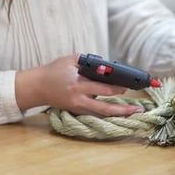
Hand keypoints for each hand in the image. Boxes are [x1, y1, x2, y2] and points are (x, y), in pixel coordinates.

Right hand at [15, 54, 142, 116]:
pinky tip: (120, 114)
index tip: (129, 86)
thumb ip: (89, 62)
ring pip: (102, 114)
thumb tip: (107, 67)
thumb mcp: (70, 60)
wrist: (37, 87)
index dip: (117, 88)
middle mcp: (79, 98)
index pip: (102, 88)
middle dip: (123, 107)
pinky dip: (108, 114)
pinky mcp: (77, 111)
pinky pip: (95, 114)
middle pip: (105, 107)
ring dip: (119, 114)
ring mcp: (78, 107)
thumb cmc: (53, 71)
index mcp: (78, 84)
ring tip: (134, 113)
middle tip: (138, 107)